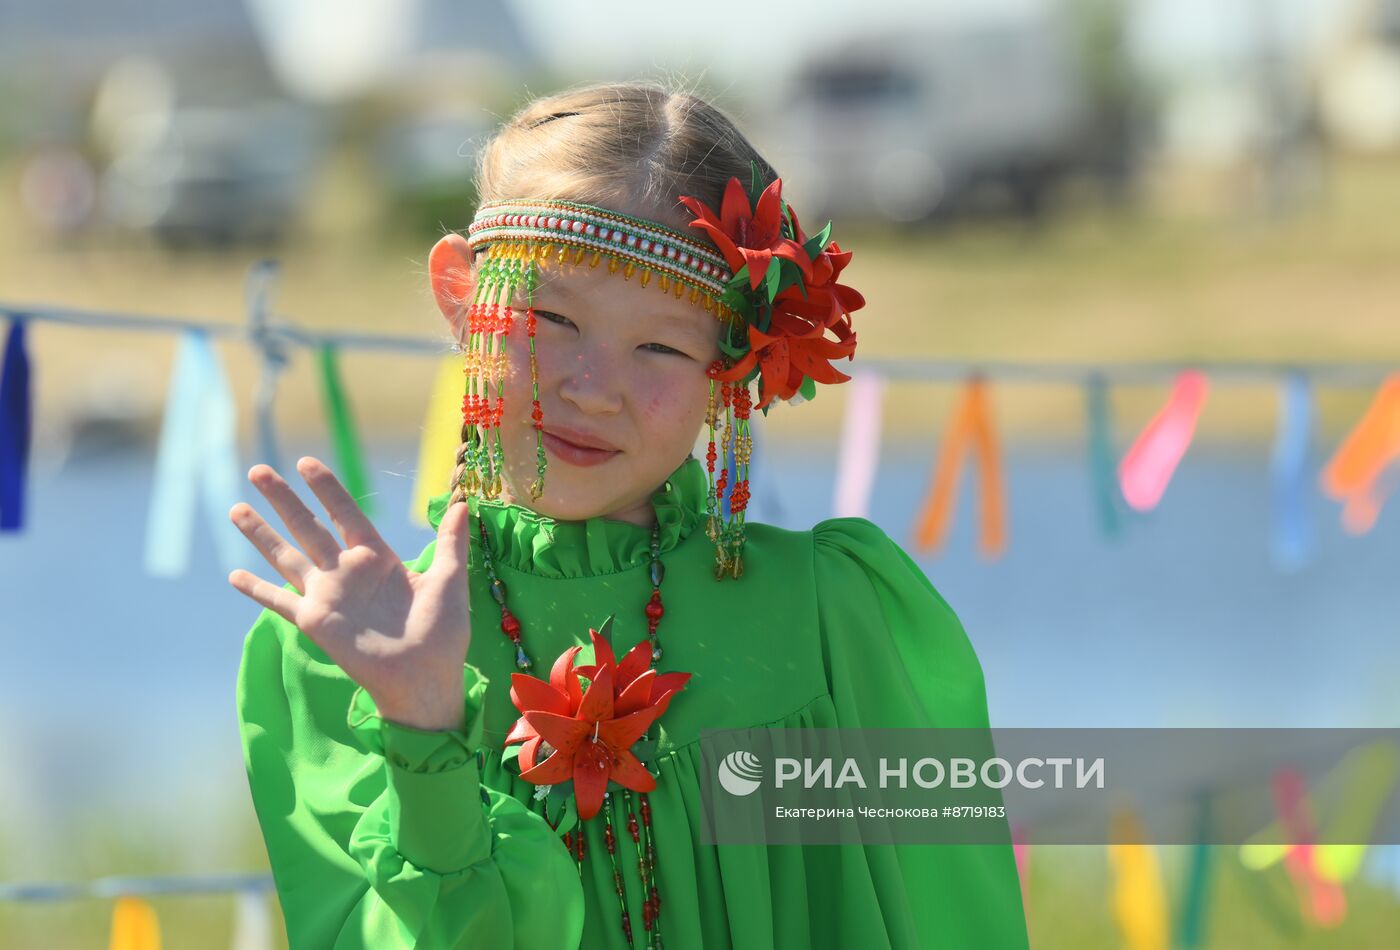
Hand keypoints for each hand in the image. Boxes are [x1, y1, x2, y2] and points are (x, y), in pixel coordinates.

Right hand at [228, 457, 473, 730]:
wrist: (426, 678)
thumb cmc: (442, 633)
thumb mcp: (450, 579)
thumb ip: (450, 541)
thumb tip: (463, 503)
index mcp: (378, 559)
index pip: (346, 514)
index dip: (327, 489)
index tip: (306, 463)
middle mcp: (347, 573)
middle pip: (308, 526)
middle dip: (283, 500)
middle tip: (257, 471)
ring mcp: (328, 596)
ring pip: (286, 556)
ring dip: (260, 534)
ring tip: (235, 508)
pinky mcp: (316, 621)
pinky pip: (279, 601)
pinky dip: (257, 590)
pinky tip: (234, 576)